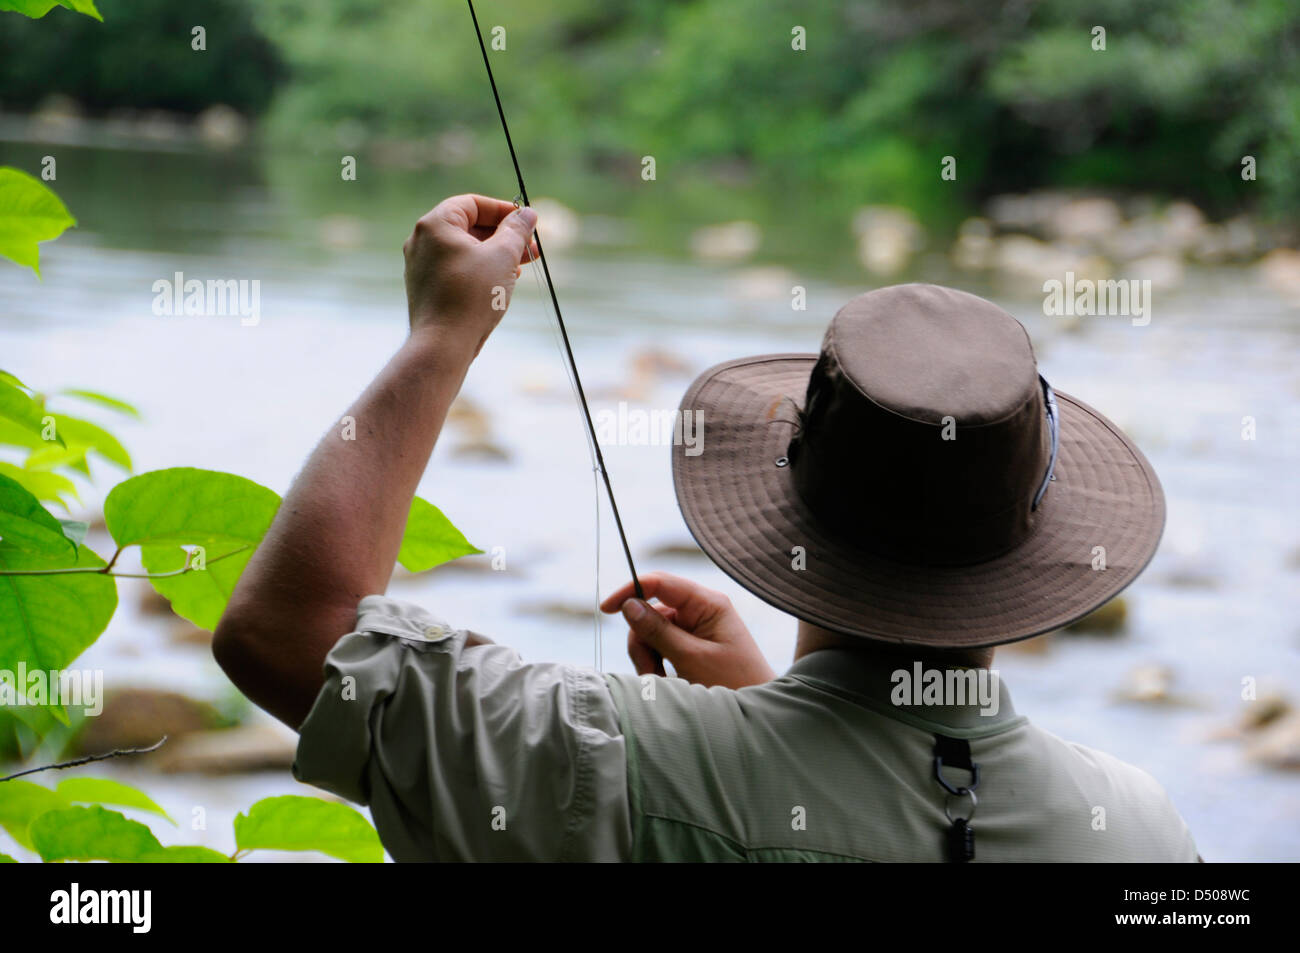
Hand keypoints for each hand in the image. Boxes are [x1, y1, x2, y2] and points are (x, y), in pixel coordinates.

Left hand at [403, 194, 538, 359]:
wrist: (443, 346)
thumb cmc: (471, 297)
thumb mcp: (503, 257)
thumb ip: (516, 230)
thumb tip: (527, 213)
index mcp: (436, 225)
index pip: (473, 204)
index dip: (503, 210)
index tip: (526, 222)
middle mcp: (422, 242)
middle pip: (469, 227)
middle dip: (503, 236)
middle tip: (531, 248)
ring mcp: (421, 266)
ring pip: (465, 250)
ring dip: (495, 255)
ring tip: (521, 268)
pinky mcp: (426, 288)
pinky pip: (457, 270)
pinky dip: (479, 271)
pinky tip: (501, 284)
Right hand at [600, 571, 775, 689]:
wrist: (757, 715)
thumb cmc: (734, 683)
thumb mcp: (692, 658)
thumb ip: (658, 631)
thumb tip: (628, 605)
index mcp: (708, 604)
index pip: (661, 582)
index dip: (630, 590)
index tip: (606, 609)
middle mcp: (700, 610)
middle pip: (650, 612)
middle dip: (644, 643)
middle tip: (651, 675)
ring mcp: (694, 628)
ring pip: (650, 633)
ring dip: (649, 659)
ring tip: (664, 685)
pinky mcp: (690, 646)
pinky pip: (659, 648)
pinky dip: (656, 666)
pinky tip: (668, 684)